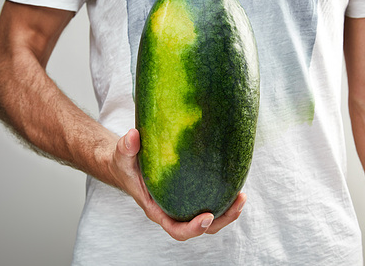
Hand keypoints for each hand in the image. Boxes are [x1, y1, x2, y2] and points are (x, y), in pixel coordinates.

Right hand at [109, 128, 246, 240]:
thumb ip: (126, 147)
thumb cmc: (125, 165)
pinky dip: (224, 198)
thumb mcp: (122, 156)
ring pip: (210, 218)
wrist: (127, 165)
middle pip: (201, 227)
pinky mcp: (190, 194)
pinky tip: (235, 184)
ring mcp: (183, 204)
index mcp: (156, 209)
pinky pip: (210, 202)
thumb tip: (133, 136)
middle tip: (238, 202)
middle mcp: (172, 211)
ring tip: (242, 196)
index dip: (192, 228)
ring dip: (228, 211)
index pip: (176, 228)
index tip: (207, 217)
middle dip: (222, 219)